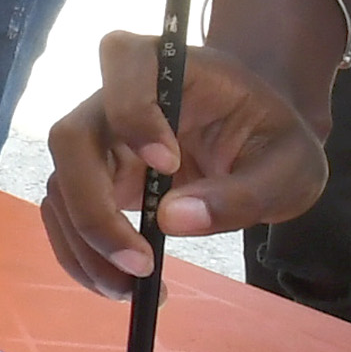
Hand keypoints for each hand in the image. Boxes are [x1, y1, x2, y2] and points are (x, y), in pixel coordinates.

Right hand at [38, 28, 333, 292]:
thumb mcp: (290, 167)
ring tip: (134, 290)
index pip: (124, 61)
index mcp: (169, 65)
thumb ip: (242, 191)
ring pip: (61, 184)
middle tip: (141, 263)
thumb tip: (170, 219)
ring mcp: (99, 140)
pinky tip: (122, 286)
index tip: (169, 165)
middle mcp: (116, 95)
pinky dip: (83, 256)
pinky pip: (66, 215)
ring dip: (86, 245)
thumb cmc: (274, 140)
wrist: (258, 146)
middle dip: (94, 208)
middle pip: (71, 137)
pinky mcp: (93, 180)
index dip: (133, 112)